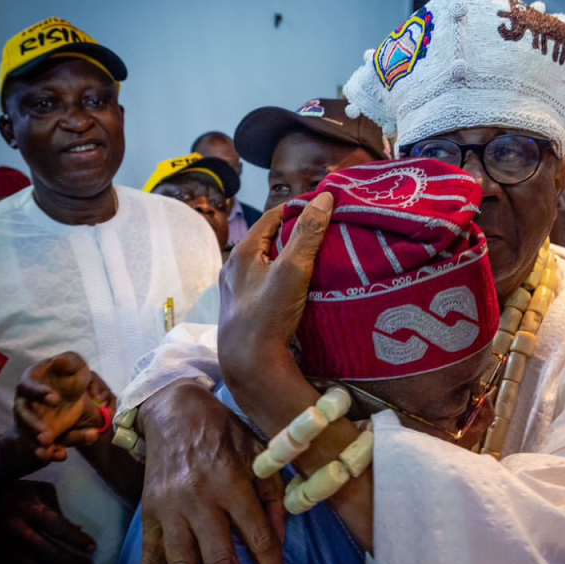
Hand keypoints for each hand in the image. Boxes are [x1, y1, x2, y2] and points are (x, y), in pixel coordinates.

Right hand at [0, 479, 94, 563]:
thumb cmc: (17, 493)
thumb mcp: (42, 491)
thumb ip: (60, 510)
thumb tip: (78, 530)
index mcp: (28, 509)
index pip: (56, 528)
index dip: (76, 540)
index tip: (92, 547)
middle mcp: (16, 531)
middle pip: (47, 554)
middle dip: (71, 562)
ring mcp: (5, 548)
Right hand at [12, 353, 108, 461]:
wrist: (71, 397)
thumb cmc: (68, 378)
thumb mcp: (74, 366)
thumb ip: (69, 362)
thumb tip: (59, 361)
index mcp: (31, 383)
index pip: (27, 387)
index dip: (38, 393)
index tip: (55, 399)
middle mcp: (26, 404)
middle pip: (25, 417)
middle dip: (34, 427)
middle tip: (46, 437)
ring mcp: (32, 423)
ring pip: (32, 435)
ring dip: (40, 445)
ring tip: (51, 451)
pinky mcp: (42, 437)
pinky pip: (44, 447)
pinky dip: (52, 453)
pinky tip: (60, 456)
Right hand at [137, 380, 288, 563]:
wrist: (173, 411)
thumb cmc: (226, 432)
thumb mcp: (259, 451)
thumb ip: (273, 492)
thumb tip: (280, 538)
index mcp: (232, 482)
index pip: (257, 537)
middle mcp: (198, 500)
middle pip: (218, 563)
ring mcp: (169, 512)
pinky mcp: (148, 518)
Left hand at [218, 193, 332, 421]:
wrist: (250, 365)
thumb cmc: (268, 315)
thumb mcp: (292, 270)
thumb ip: (308, 234)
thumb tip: (325, 198)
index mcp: (242, 252)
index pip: (273, 216)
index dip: (299, 209)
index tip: (325, 208)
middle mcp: (236, 268)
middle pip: (271, 239)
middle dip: (298, 233)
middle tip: (328, 231)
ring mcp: (240, 290)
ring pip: (270, 263)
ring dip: (292, 257)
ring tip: (320, 256)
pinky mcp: (248, 309)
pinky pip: (269, 283)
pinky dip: (286, 278)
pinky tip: (303, 286)